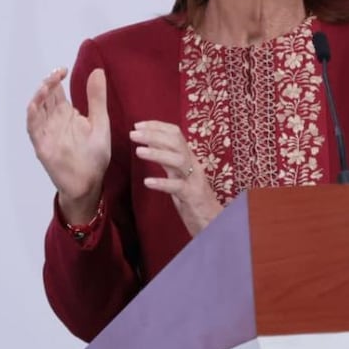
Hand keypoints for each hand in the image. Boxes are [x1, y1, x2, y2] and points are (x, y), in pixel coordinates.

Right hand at [26, 67, 110, 223]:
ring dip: (38, 97)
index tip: (63, 69)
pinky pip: (33, 129)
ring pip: (36, 110)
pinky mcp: (42, 146)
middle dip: (47, 84)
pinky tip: (34, 105)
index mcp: (66, 113)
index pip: (56, 90)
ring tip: (45, 86)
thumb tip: (97, 70)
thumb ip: (97, 98)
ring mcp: (46, 132)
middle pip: (44, 96)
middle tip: (56, 74)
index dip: (56, 77)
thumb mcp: (100, 122)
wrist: (90, 182)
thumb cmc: (94, 154)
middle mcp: (53, 120)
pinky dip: (32, 117)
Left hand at [130, 121, 220, 236]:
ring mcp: (194, 181)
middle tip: (133, 133)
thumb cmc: (193, 199)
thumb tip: (150, 145)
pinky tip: (148, 182)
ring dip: (157, 154)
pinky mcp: (193, 197)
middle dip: (154, 135)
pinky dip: (162, 183)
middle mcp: (193, 165)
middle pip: (176, 142)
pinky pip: (178, 187)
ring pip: (178, 160)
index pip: (175, 134)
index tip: (137, 125)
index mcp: (189, 158)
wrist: (214, 223)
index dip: (157, 126)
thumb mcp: (179, 176)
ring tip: (138, 151)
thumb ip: (168, 161)